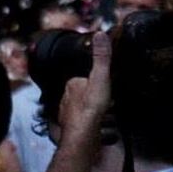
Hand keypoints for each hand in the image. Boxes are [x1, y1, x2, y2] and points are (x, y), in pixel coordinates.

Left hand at [58, 31, 112, 147]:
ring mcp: (67, 113)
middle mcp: (66, 97)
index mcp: (72, 84)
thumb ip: (101, 58)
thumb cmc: (91, 107)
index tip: (104, 86)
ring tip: (103, 116)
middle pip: (83, 94)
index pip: (84, 78)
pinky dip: (88, 124)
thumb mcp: (100, 78)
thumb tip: (100, 34)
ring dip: (90, 111)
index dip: (95, 82)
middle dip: (93, 97)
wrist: (83, 136)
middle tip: (106, 102)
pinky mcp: (71, 128)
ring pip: (81, 108)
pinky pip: (81, 123)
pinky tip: (97, 128)